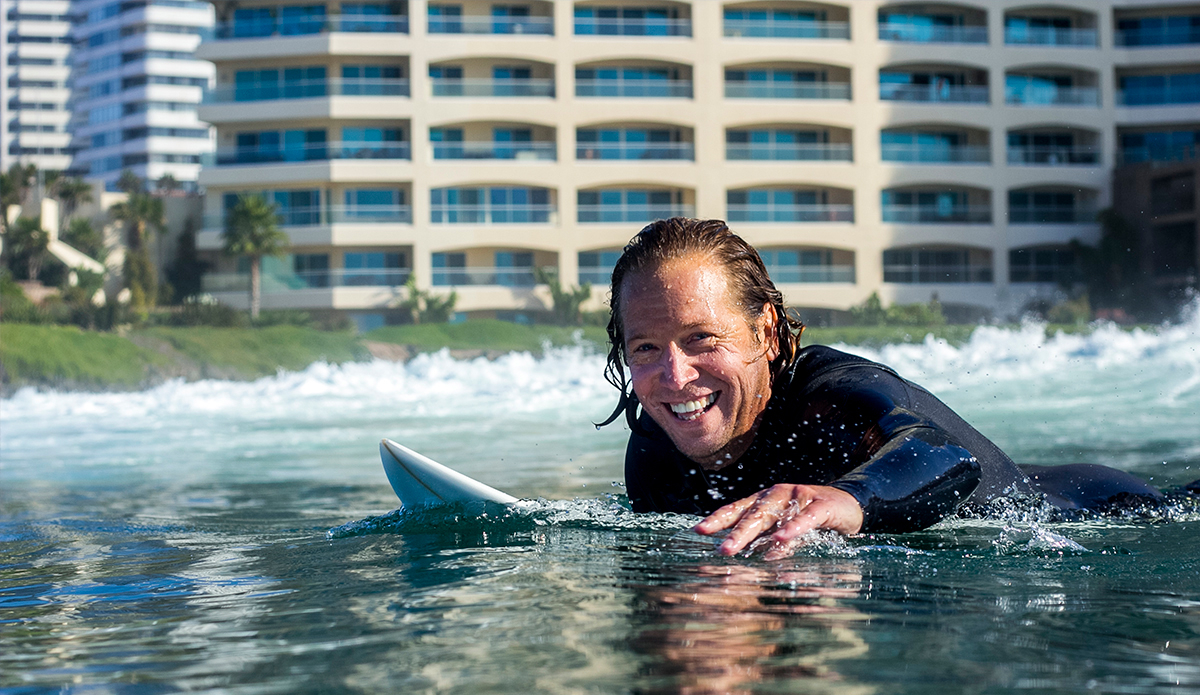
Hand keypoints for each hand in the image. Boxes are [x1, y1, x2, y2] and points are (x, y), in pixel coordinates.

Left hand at [693, 485, 863, 557]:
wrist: (849, 504)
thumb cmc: (809, 518)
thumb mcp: (784, 529)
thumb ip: (766, 541)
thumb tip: (745, 558)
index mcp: (764, 500)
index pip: (737, 508)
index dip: (718, 518)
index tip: (698, 530)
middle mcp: (776, 495)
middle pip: (751, 514)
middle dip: (734, 532)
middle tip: (721, 550)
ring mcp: (799, 496)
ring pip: (773, 514)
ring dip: (752, 532)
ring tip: (737, 548)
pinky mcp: (822, 504)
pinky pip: (806, 517)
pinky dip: (793, 527)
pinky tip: (781, 537)